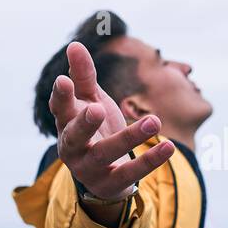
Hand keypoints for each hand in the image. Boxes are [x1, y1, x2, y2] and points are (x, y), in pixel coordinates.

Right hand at [49, 40, 174, 199]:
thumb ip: (84, 76)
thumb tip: (75, 44)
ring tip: (154, 121)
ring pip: (106, 153)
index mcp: (66, 123)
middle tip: (97, 108)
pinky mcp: (111, 183)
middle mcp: (73, 147)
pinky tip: (168, 146)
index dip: (61, 96)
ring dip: (129, 137)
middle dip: (85, 123)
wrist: (103, 174)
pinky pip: (131, 173)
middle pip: (75, 136)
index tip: (63, 80)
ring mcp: (90, 168)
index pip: (60, 108)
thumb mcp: (90, 101)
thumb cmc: (95, 129)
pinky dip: (150, 160)